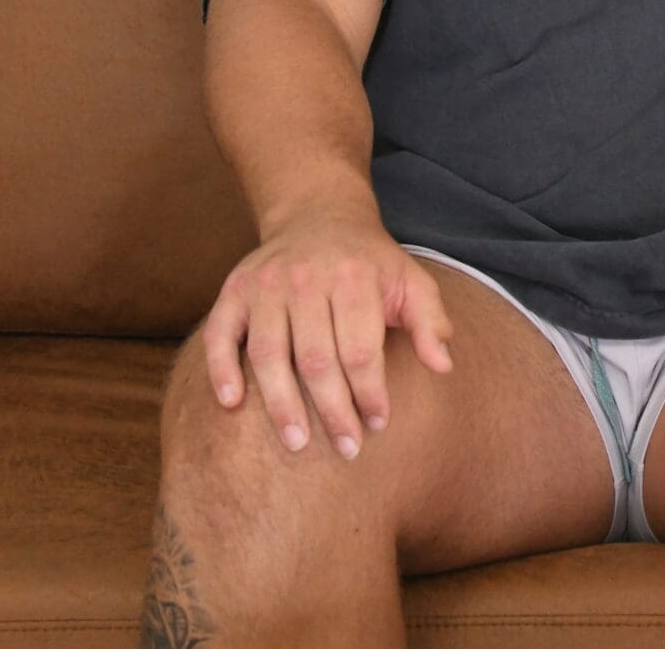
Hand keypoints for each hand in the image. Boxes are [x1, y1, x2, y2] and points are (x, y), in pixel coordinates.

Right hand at [201, 202, 454, 459]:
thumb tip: (444, 365)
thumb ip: (430, 321)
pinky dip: (221, 369)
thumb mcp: (410, 281)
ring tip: (297, 443)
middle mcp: (306, 280)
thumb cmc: (370, 263)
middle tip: (346, 448)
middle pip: (316, 358)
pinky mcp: (234, 291)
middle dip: (332, 410)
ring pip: (268, 354)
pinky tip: (232, 404)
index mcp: (353, 279)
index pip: (360, 349)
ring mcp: (266, 285)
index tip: (377, 424)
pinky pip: (220, 333)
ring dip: (281, 404)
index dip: (369, 392)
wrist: (319, 215)